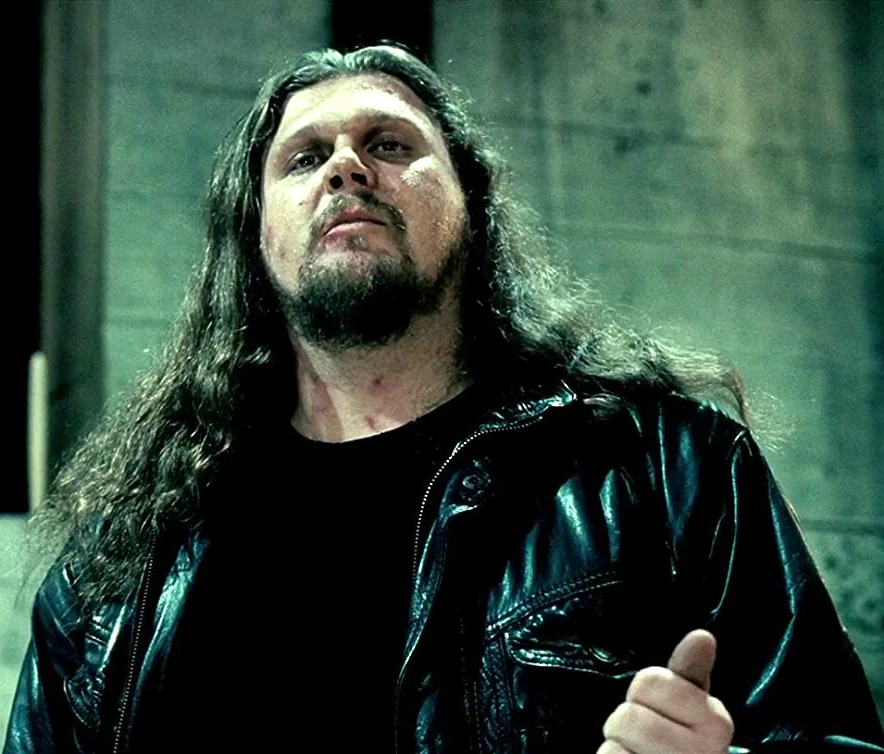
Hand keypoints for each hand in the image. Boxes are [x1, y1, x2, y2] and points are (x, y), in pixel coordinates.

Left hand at [597, 629, 734, 752]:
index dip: (645, 695)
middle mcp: (702, 752)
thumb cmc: (679, 747)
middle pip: (628, 714)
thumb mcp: (690, 712)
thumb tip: (703, 636)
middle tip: (645, 744)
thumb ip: (690, 676)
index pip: (651, 680)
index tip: (661, 714)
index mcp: (715, 724)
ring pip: (614, 744)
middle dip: (626, 727)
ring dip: (616, 751)